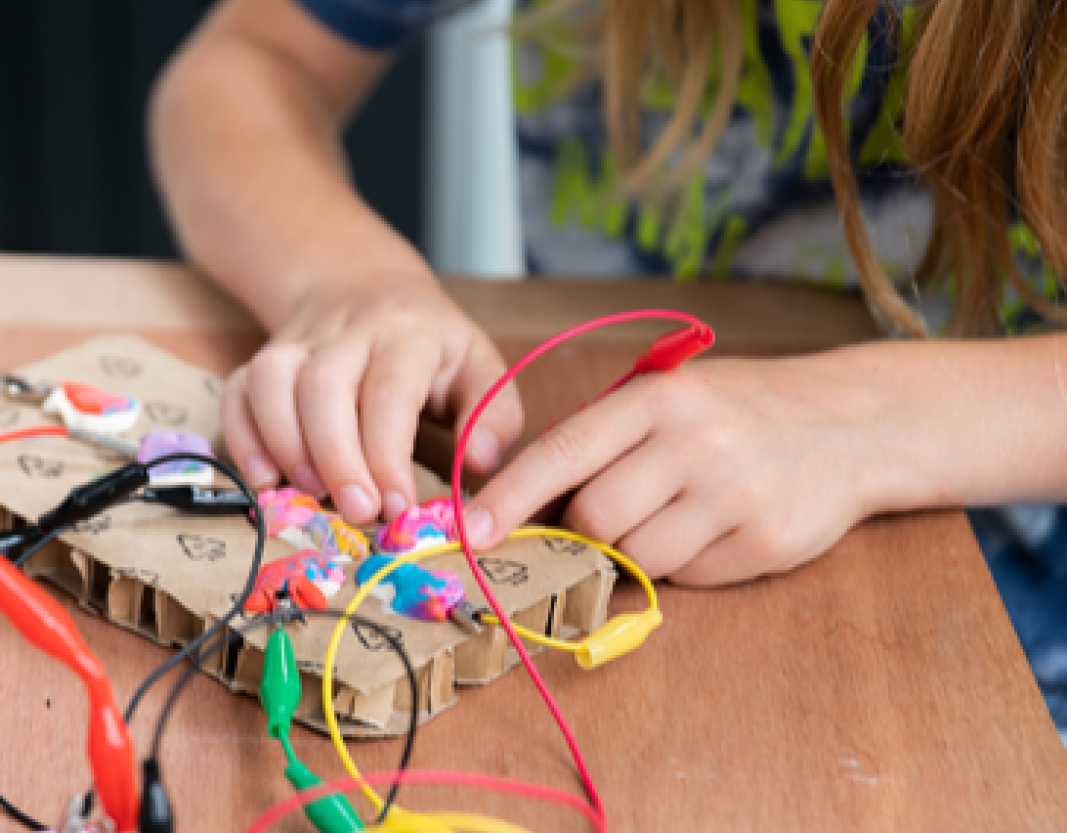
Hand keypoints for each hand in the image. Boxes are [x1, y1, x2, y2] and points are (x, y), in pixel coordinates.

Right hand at [221, 277, 523, 524]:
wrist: (362, 283)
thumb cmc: (426, 344)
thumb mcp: (477, 364)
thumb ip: (492, 413)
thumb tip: (482, 462)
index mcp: (407, 333)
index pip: (389, 391)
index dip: (387, 453)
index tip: (398, 507)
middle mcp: (345, 332)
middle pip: (324, 386)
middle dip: (336, 457)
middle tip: (357, 512)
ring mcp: (295, 342)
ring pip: (270, 381)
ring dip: (284, 445)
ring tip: (311, 493)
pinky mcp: (261, 359)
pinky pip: (236, 392)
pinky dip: (241, 437)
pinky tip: (264, 478)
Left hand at [459, 353, 904, 584]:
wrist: (851, 423)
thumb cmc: (736, 412)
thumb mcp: (668, 397)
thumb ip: (601, 438)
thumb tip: (517, 501)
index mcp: (658, 399)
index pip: (563, 451)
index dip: (508, 498)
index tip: (467, 532)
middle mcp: (695, 442)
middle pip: (595, 517)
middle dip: (586, 529)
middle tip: (610, 514)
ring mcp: (735, 493)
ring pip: (639, 554)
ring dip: (638, 549)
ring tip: (673, 513)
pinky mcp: (767, 540)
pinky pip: (690, 576)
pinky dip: (688, 564)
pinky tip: (714, 529)